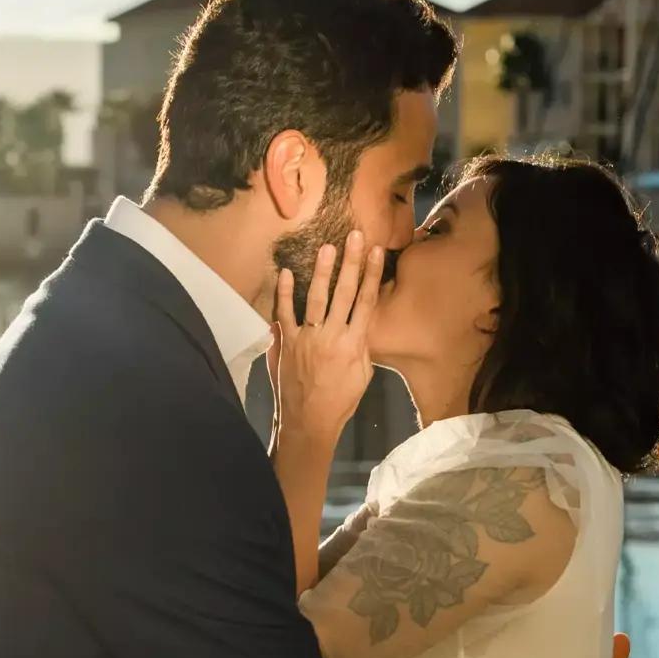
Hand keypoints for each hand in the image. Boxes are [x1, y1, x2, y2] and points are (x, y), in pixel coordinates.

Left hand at [269, 231, 383, 445]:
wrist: (310, 421)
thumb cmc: (341, 400)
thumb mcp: (364, 373)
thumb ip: (362, 345)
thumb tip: (361, 324)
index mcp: (355, 343)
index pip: (366, 301)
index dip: (371, 274)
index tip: (374, 252)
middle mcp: (332, 335)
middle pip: (344, 292)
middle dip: (350, 262)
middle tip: (354, 236)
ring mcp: (307, 337)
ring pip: (316, 298)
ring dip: (321, 271)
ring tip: (327, 248)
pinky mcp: (286, 342)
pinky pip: (284, 313)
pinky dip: (284, 293)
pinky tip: (285, 272)